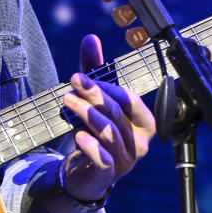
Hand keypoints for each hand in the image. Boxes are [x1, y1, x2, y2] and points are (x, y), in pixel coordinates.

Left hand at [59, 34, 154, 203]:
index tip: (79, 76)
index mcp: (143, 122)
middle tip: (71, 84)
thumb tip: (90, 38)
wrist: (84, 173)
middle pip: (117, 113)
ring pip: (109, 132)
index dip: (105, 87)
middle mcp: (140, 142)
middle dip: (93, 96)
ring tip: (68, 101)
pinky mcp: (109, 174)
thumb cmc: (94, 131)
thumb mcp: (94, 100)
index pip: (129, 99)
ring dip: (86, 114)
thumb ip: (95, 71)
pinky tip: (78, 134)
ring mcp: (126, 160)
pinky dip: (90, 145)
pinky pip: (103, 159)